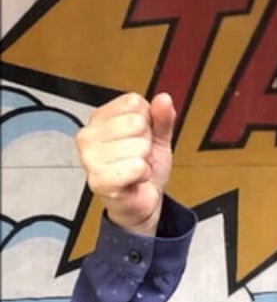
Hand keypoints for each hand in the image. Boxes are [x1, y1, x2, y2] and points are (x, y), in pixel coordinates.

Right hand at [75, 92, 175, 236]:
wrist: (140, 202)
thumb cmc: (142, 168)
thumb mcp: (157, 138)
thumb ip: (162, 117)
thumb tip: (163, 99)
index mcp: (99, 119)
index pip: (134, 103)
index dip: (147, 120)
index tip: (140, 136)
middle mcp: (88, 136)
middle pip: (137, 123)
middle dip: (147, 142)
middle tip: (138, 155)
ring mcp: (90, 159)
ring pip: (139, 146)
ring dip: (145, 160)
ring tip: (135, 168)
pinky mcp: (99, 180)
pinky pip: (137, 167)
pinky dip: (143, 174)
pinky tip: (134, 179)